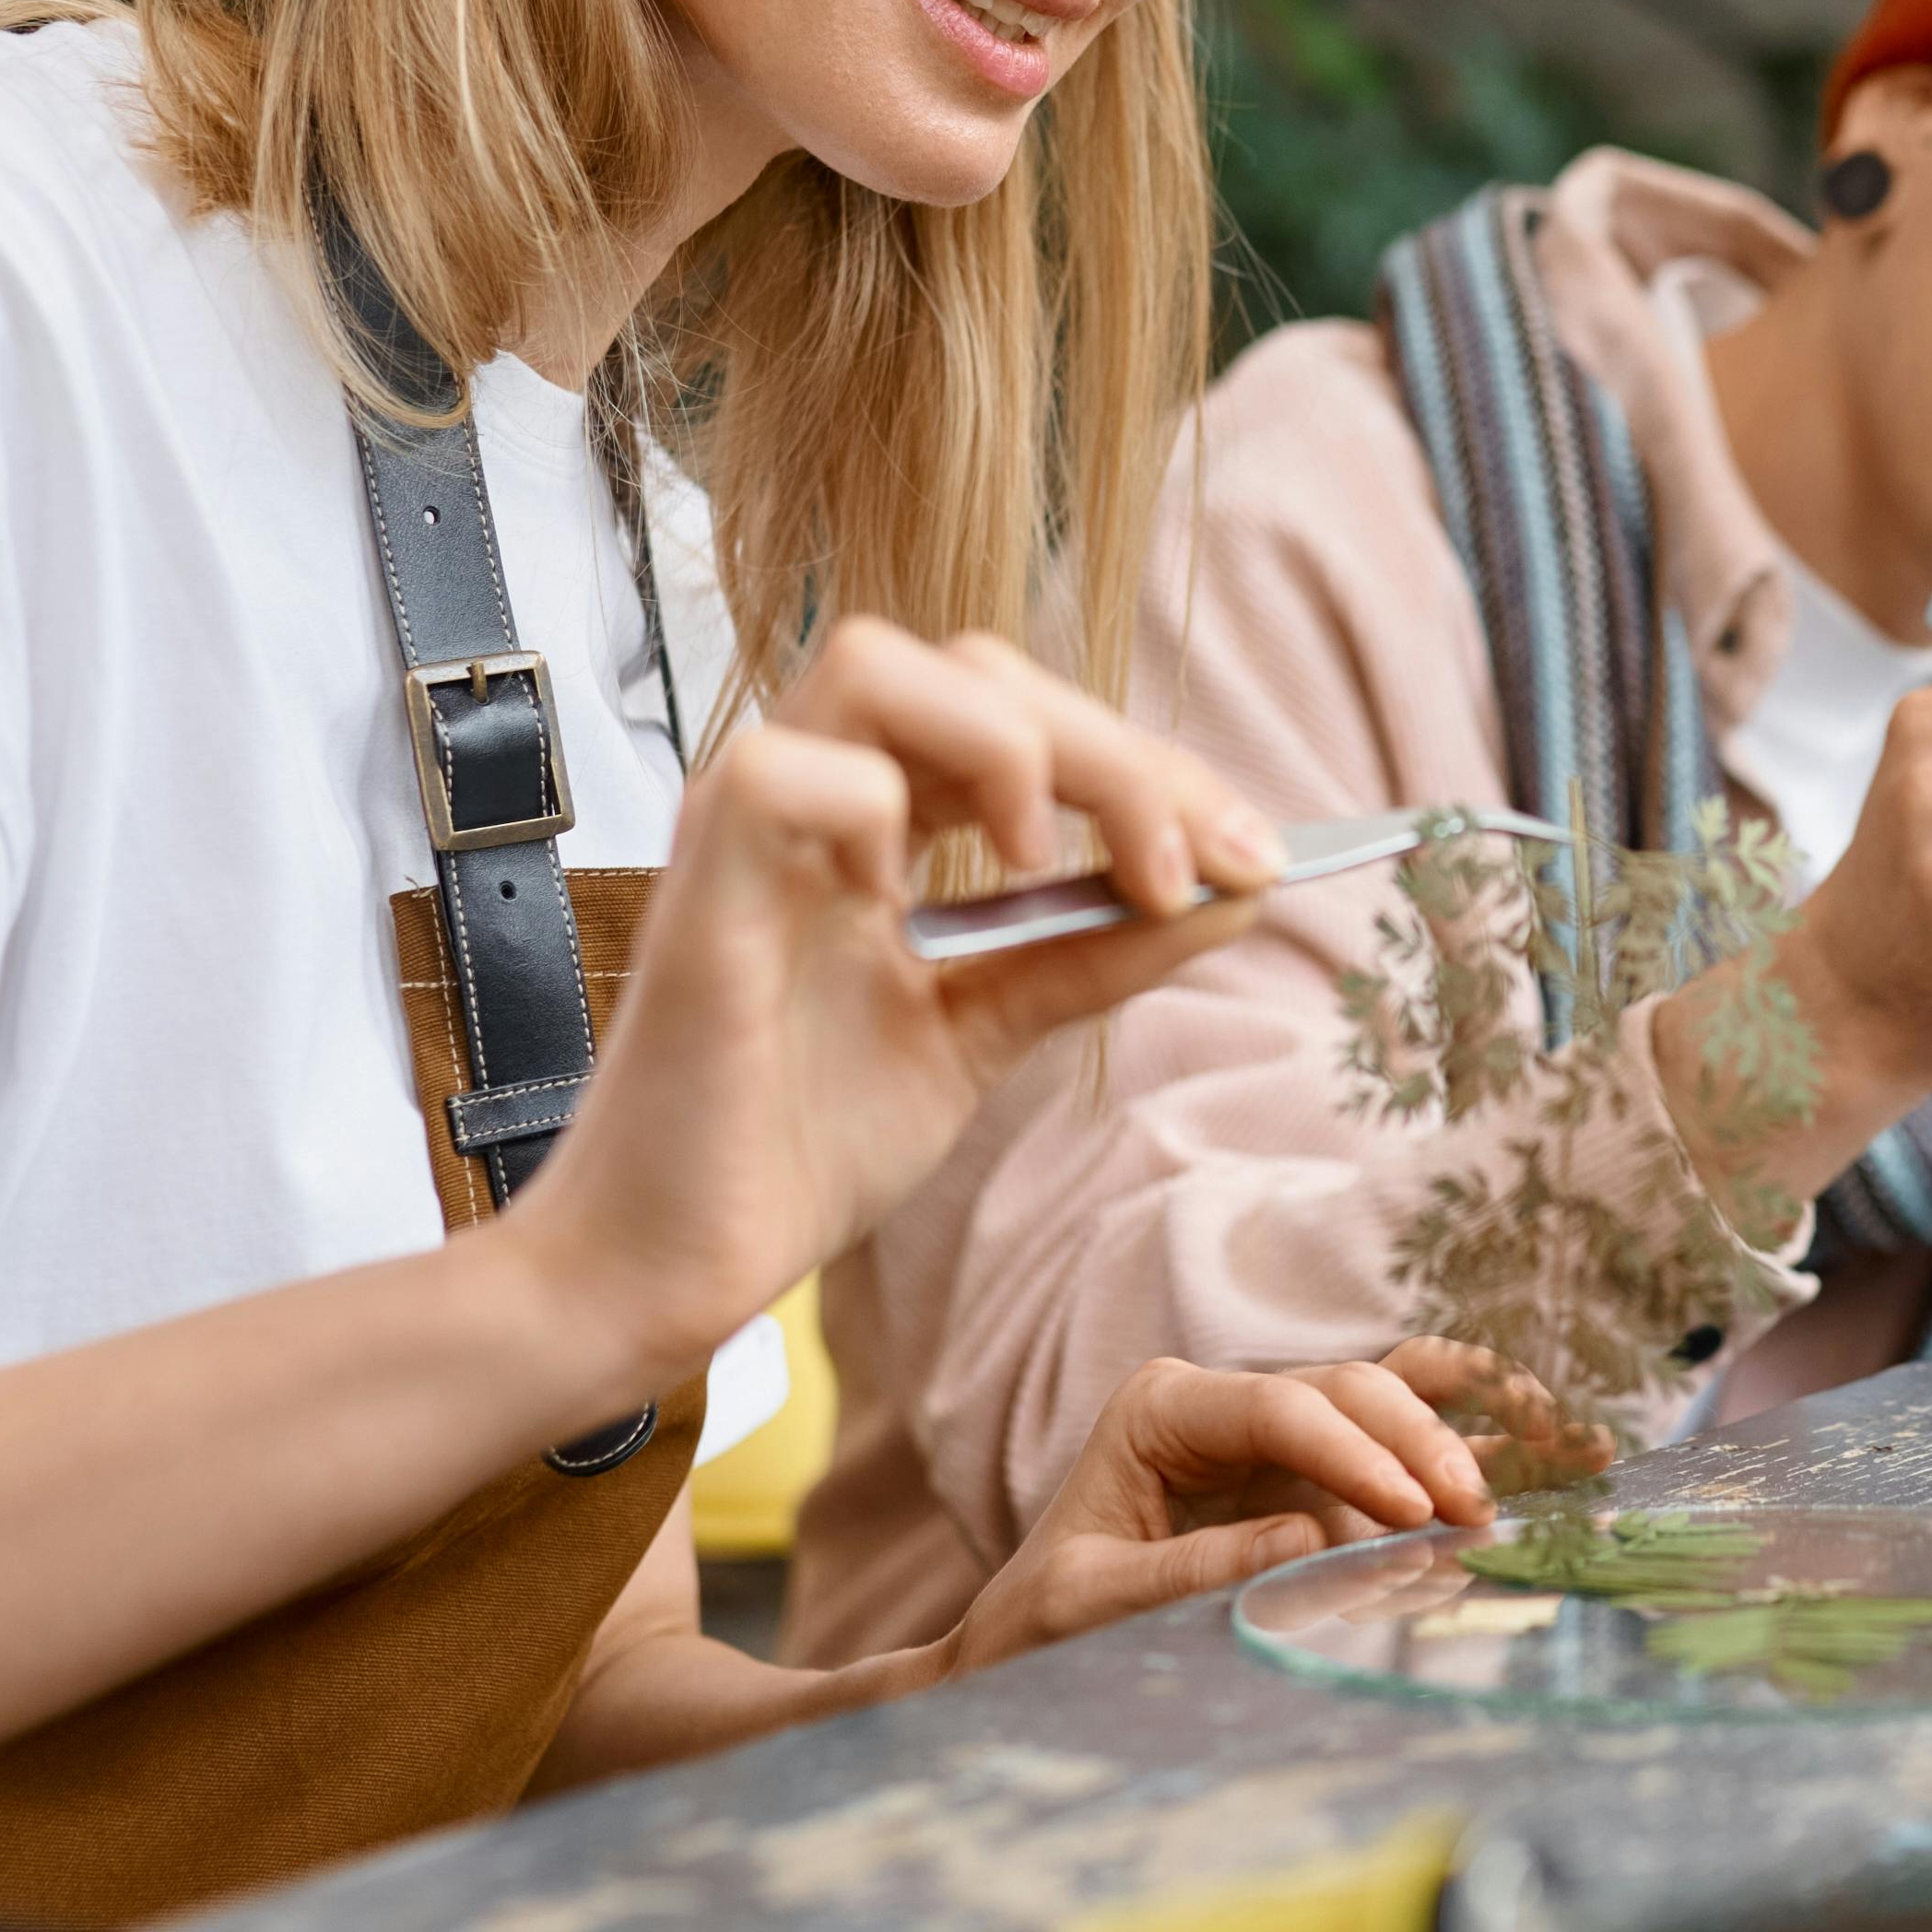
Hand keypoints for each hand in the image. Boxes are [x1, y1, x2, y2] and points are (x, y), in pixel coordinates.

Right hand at [490, 619, 1283, 1400]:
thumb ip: (1093, 954)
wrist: (675, 1267)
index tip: (1257, 859)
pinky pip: (782, 774)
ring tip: (1050, 862)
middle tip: (1194, 867)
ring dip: (1005, 745)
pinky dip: (871, 811)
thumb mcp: (985, 1033)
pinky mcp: (699, 888)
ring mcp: (746, 830)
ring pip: (875, 665)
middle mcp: (808, 796)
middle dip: (1114, 752)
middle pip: (973, 667)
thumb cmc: (799, 1148)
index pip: (1024, 713)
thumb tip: (1236, 895)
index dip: (1150, 765)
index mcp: (876, 820)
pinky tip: (903, 901)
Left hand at [945, 1352, 1499, 1677]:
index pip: (1282, 1407)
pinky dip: (1476, 1451)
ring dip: (1481, 1422)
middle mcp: (1230, 1404)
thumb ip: (1194, 1569)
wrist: (1028, 1645)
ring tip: (1573, 1447)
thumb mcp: (1093, 1605)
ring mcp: (1281, 1438)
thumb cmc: (1042, 1623)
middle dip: (1424, 1441)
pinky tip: (1554, 1458)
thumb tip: (1309, 1534)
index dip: (1354, 1454)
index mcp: (1164, 1408)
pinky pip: (1406, 1450)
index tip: (1413, 1513)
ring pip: (1397, 1401)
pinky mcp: (1318, 1481)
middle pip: (1352, 1390)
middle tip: (1478, 1513)